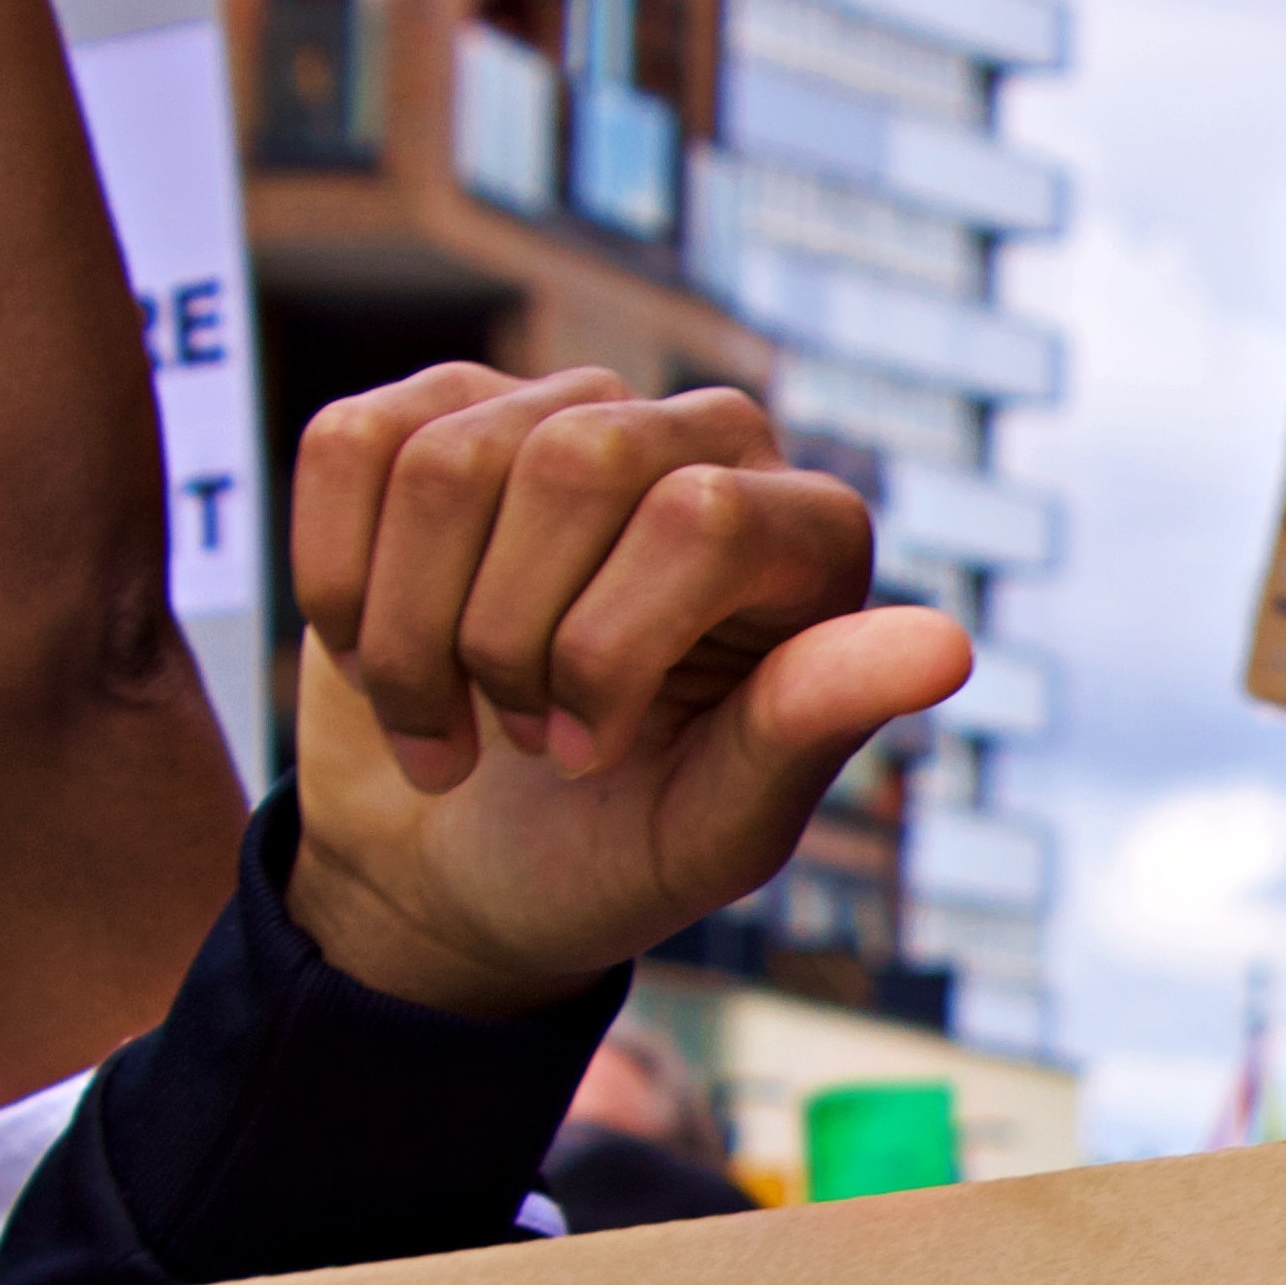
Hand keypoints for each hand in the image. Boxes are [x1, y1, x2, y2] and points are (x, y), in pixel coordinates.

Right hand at [283, 367, 970, 1016]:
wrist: (454, 872)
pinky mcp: (434, 418)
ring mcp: (564, 413)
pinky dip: (340, 586)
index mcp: (806, 537)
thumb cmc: (609, 857)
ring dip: (412, 635)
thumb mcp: (716, 829)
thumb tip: (946, 644)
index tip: (582, 756)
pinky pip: (351, 449)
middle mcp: (704, 443)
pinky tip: (378, 654)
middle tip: (517, 746)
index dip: (607, 647)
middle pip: (574, 461)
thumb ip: (811, 729)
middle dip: (509, 640)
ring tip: (446, 726)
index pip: (702, 516)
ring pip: (449, 463)